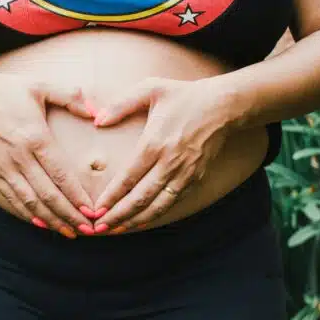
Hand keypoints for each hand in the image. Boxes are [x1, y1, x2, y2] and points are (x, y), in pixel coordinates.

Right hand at [0, 70, 96, 237]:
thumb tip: (98, 111)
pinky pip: (13, 199)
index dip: (77, 197)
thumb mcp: (41, 86)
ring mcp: (4, 168)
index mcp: (35, 137)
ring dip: (51, 221)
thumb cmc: (8, 91)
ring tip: (70, 232)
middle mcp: (19, 157)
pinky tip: (43, 224)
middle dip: (69, 216)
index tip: (92, 211)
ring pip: (30, 203)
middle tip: (88, 230)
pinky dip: (29, 215)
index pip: (60, 175)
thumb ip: (72, 97)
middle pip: (48, 195)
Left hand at [91, 77, 234, 233]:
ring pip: (157, 206)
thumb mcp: (150, 89)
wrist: (223, 106)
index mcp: (154, 143)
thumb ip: (120, 104)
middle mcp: (169, 163)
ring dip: (135, 221)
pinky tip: (141, 221)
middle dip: (118, 216)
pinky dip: (155, 215)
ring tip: (116, 230)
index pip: (128, 178)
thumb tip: (97, 120)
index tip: (96, 209)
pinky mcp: (194, 178)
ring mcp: (184, 173)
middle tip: (99, 228)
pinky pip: (172, 202)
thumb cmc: (184, 96)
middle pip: (140, 198)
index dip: (111, 197)